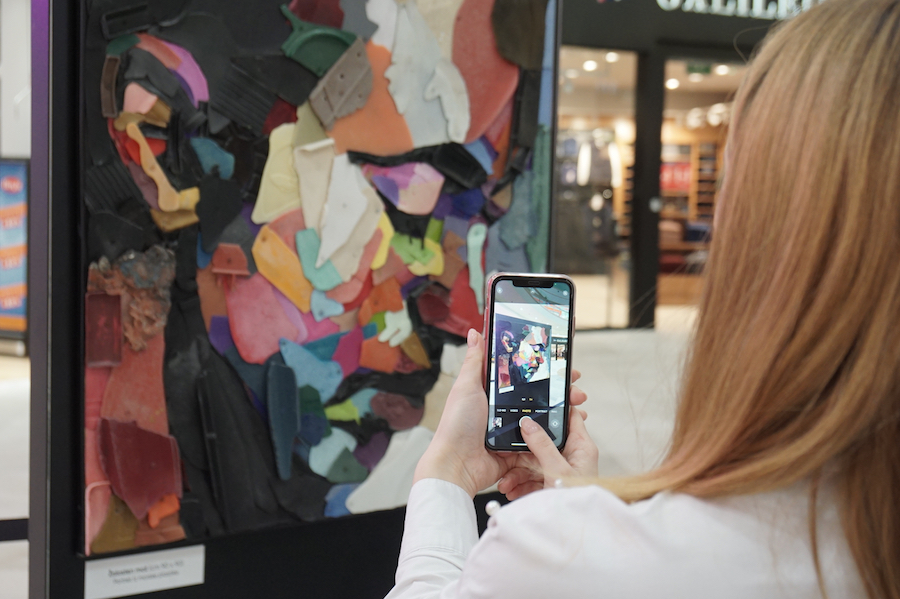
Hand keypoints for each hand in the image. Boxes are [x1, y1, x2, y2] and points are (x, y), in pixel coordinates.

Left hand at [414, 329, 594, 499]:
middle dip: (560, 392)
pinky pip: (541, 443)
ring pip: (543, 419)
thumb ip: (474, 360)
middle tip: (576, 389)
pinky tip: (569, 429)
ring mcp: (511, 431)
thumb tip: (474, 332)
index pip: (523, 376)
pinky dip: (556, 437)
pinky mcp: (517, 451)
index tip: (561, 363)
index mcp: (491, 393)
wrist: (457, 465)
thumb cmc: (456, 425)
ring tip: (578, 408)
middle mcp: (503, 411)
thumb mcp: (466, 387)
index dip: (543, 369)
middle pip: (538, 397)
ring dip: (563, 413)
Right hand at [497, 377, 598, 500]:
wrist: (573, 529)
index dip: (553, 407)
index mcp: (580, 446)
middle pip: (543, 441)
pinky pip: (532, 477)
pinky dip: (520, 484)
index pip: (568, 416)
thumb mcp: (557, 470)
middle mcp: (571, 455)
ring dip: (517, 473)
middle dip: (522, 452)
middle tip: (507, 456)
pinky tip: (511, 491)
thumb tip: (529, 423)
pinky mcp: (551, 482)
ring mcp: (560, 469)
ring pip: (533, 461)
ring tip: (506, 484)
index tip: (533, 402)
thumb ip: (541, 444)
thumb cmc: (576, 501)